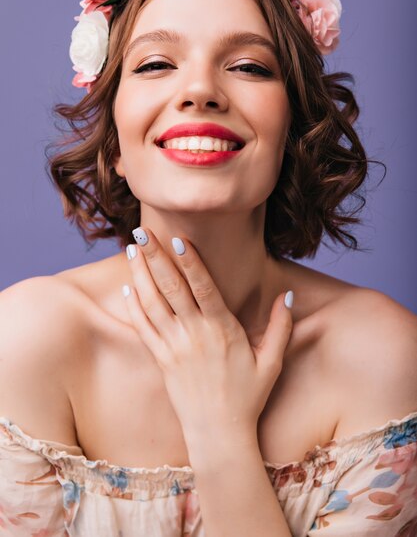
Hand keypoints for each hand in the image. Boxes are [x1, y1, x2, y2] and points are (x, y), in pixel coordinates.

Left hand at [123, 227, 293, 445]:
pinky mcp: (161, 360)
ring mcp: (174, 347)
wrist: (219, 434)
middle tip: (142, 231)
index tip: (177, 238)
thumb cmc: (248, 397)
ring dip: (140, 274)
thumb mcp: (272, 362)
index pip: (203, 287)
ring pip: (152, 303)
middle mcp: (194, 334)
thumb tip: (286, 295)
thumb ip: (281, 327)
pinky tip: (127, 288)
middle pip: (171, 288)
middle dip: (155, 257)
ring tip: (130, 249)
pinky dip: (134, 307)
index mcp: (222, 329)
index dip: (189, 261)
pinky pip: (143, 328)